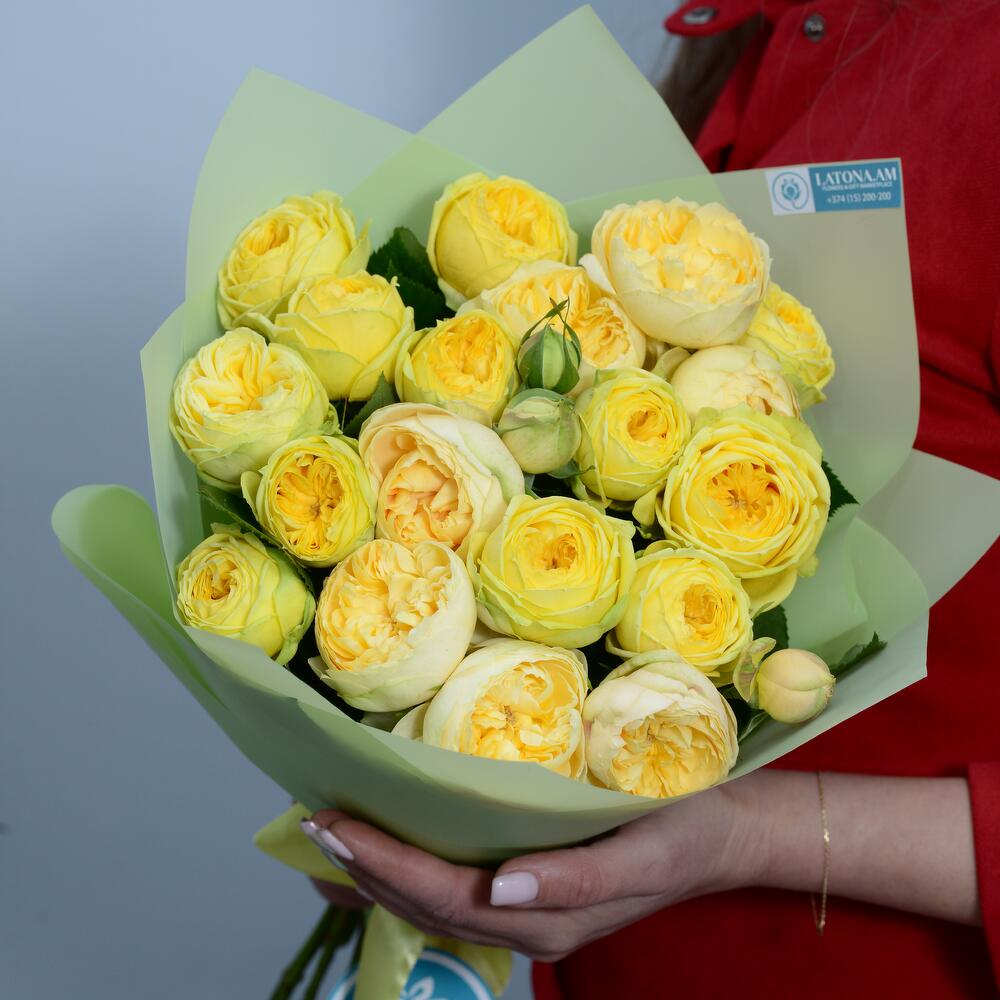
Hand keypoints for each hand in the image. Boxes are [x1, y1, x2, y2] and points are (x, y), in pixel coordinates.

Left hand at [303, 775, 766, 961]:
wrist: (721, 835)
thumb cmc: (684, 832)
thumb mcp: (641, 853)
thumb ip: (574, 881)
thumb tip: (501, 885)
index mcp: (543, 917)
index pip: (442, 893)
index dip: (382, 861)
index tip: (332, 823)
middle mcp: (524, 920)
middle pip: (424, 901)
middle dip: (362, 865)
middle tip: (312, 821)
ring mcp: (525, 909)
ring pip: (431, 899)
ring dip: (375, 871)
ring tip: (328, 839)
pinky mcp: (529, 889)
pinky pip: (453, 888)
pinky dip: (408, 869)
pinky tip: (383, 852)